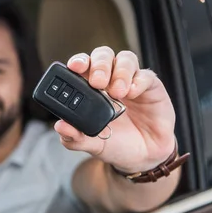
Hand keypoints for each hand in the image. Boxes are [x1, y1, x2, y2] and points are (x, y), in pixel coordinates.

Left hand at [54, 47, 175, 172]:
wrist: (142, 157)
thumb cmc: (115, 144)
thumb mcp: (92, 144)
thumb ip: (74, 137)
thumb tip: (60, 126)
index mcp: (89, 89)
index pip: (82, 66)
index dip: (78, 62)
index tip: (74, 67)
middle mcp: (109, 80)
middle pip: (103, 55)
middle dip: (99, 65)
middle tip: (97, 82)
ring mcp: (130, 81)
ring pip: (125, 59)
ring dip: (119, 72)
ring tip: (117, 93)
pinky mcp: (151, 87)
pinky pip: (146, 75)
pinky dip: (138, 81)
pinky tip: (132, 93)